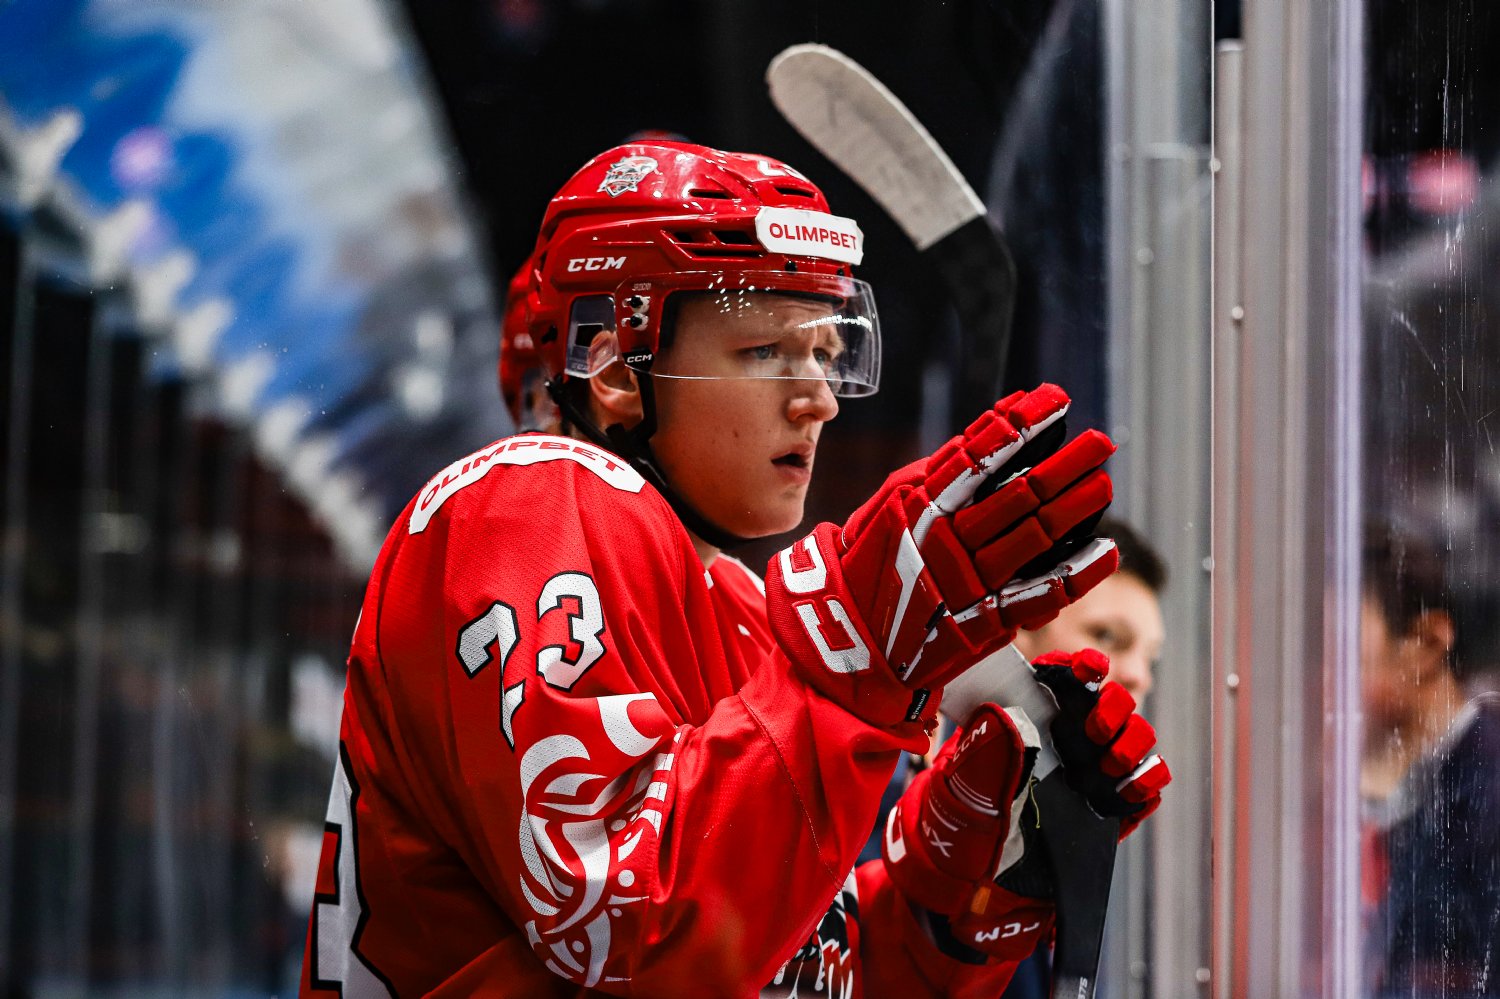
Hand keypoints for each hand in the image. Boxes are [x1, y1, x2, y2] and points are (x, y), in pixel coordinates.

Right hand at [765, 384, 1117, 725]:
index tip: (1053, 400)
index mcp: (918, 507)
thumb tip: (982, 439)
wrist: (846, 643)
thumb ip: (934, 477)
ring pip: (1033, 539)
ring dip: (1074, 509)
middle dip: (1063, 465)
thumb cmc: (867, 568)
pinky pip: (1038, 596)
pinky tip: (1103, 551)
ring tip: (1102, 484)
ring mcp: (967, 585)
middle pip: (1017, 496)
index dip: (1020, 426)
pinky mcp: (983, 624)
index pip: (979, 457)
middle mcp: (945, 542)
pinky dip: (1074, 573)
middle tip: (1098, 442)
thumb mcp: (886, 510)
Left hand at [882, 650, 1169, 963]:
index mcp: (1027, 718)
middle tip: (1096, 729)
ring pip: (1135, 737)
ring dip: (1132, 742)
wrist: (980, 888)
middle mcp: (1065, 739)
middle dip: (1112, 705)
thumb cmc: (965, 824)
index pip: (1060, 677)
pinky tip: (1128, 792)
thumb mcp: (963, 789)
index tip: (1086, 670)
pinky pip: (1147, 783)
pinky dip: (1147, 781)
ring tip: (1109, 766)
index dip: (1078, 666)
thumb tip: (1007, 716)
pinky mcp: (1113, 808)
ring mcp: (1092, 772)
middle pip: (1108, 701)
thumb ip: (983, 753)